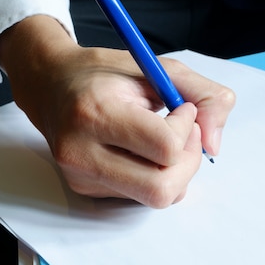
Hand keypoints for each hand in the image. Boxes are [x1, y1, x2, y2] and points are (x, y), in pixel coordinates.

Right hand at [0, 15, 234, 207]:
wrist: (50, 85)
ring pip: (156, 197)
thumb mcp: (157, 67)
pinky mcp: (83, 189)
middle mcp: (81, 152)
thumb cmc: (106, 74)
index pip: (165, 146)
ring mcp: (80, 177)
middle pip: (162, 188)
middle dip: (189, 162)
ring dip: (176, 171)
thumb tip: (214, 144)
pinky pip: (141, 197)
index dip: (187, 128)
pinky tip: (141, 150)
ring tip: (163, 140)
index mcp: (96, 112)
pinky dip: (156, 175)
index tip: (182, 108)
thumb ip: (202, 94)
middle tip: (184, 133)